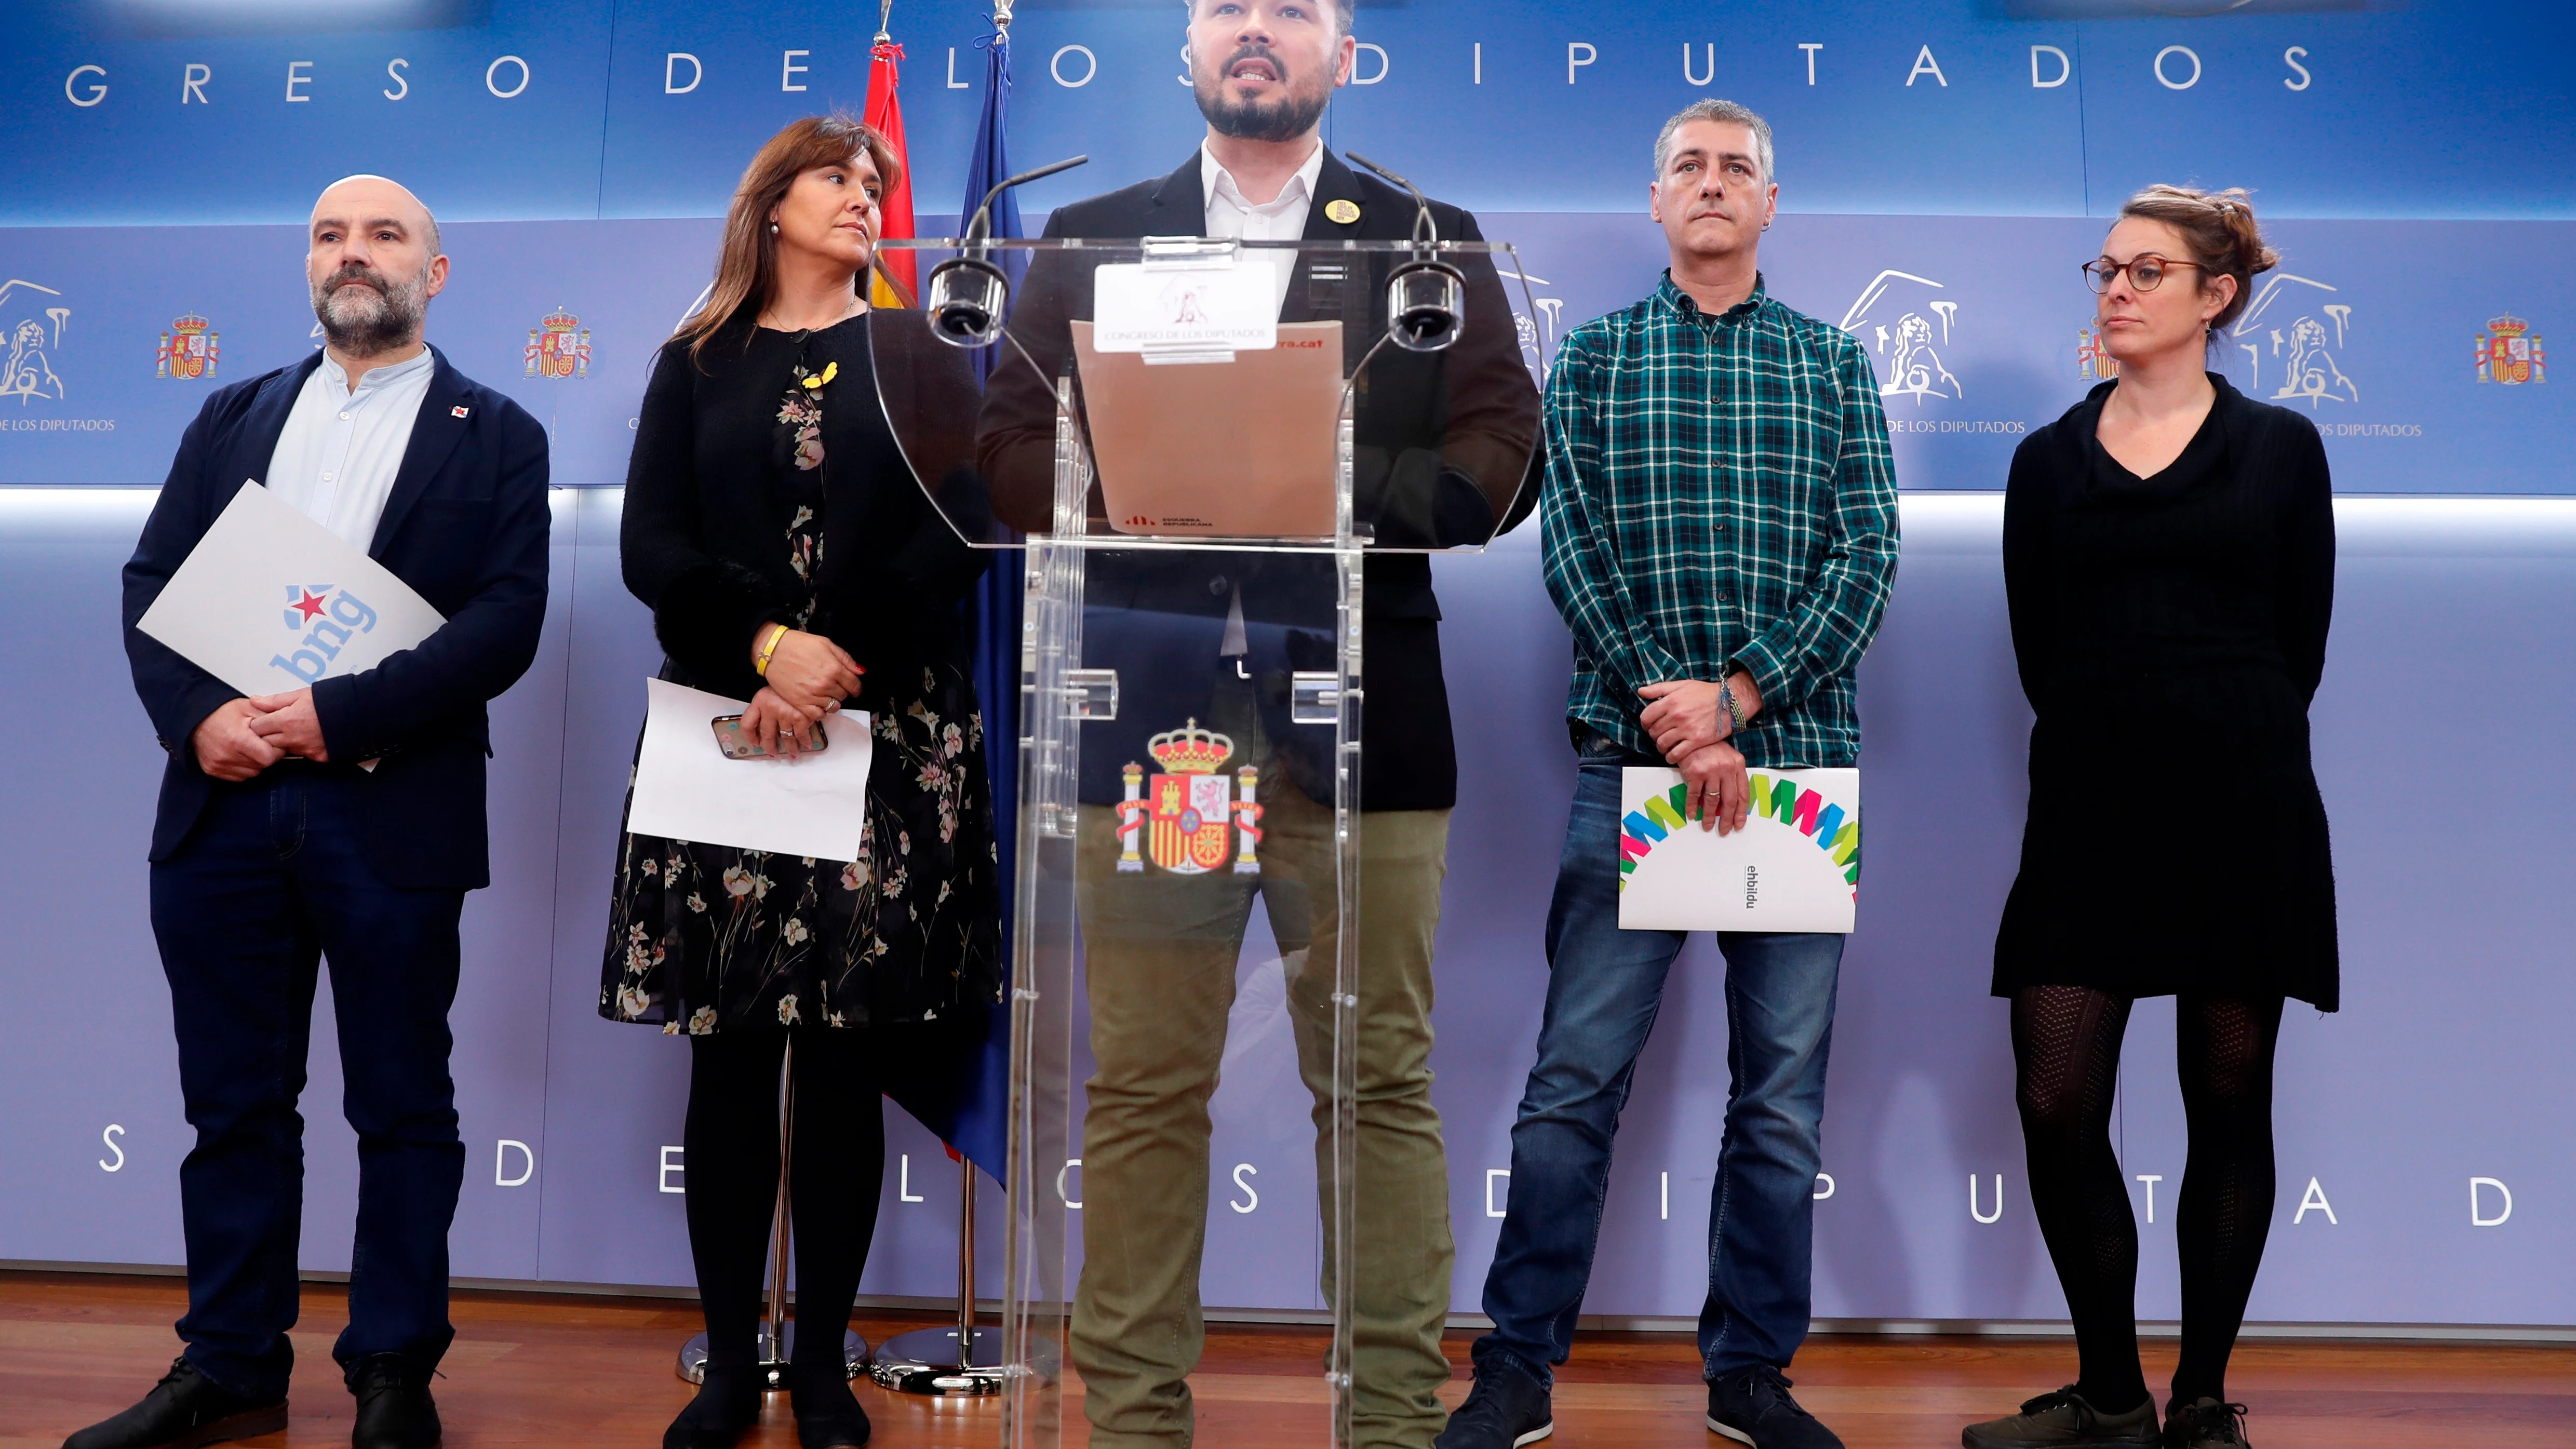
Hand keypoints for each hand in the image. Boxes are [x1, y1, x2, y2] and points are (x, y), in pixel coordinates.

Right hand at [190, 698, 285, 781]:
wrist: (195, 718)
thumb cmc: (223, 712)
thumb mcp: (250, 708)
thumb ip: (271, 718)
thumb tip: (288, 727)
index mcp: (238, 740)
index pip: (269, 757)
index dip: (276, 750)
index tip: (273, 741)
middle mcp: (226, 755)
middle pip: (262, 766)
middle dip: (266, 755)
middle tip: (260, 742)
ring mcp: (218, 765)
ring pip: (252, 773)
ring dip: (255, 762)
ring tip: (248, 747)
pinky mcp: (212, 770)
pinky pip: (238, 776)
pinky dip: (243, 767)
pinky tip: (239, 754)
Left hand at [244, 689, 328, 763]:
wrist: (360, 711)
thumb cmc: (332, 700)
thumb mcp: (301, 694)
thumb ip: (275, 701)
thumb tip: (255, 701)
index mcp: (286, 720)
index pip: (257, 727)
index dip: (259, 723)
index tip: (265, 720)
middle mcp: (294, 738)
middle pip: (267, 742)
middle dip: (270, 734)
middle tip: (281, 725)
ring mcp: (307, 750)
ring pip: (285, 749)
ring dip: (287, 742)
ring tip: (300, 729)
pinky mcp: (319, 757)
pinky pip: (305, 755)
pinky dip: (305, 747)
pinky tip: (313, 737)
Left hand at [741, 686, 823, 757]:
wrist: (807, 670)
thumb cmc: (790, 678)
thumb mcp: (772, 687)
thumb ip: (766, 703)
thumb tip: (765, 722)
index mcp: (760, 700)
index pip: (747, 723)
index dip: (750, 736)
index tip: (754, 742)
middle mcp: (771, 709)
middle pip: (766, 735)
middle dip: (770, 747)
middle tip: (772, 752)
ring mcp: (786, 715)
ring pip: (786, 738)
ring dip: (790, 748)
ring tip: (793, 753)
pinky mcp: (801, 718)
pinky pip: (801, 735)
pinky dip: (805, 742)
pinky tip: (806, 744)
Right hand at [756, 627, 862, 716]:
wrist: (773, 650)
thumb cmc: (798, 645)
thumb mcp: (826, 644)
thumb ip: (846, 659)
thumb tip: (860, 671)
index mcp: (834, 668)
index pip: (854, 685)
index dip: (856, 687)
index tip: (854, 688)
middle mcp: (825, 684)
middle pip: (844, 695)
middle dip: (842, 691)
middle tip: (834, 686)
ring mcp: (812, 695)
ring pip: (833, 707)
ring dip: (832, 701)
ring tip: (825, 694)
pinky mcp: (800, 703)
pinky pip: (818, 715)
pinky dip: (821, 712)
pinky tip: (818, 704)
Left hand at [1638, 674, 1758, 762]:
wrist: (1730, 702)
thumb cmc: (1705, 692)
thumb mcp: (1682, 685)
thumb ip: (1659, 688)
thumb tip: (1640, 692)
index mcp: (1671, 701)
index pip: (1646, 717)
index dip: (1645, 723)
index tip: (1649, 725)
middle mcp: (1676, 715)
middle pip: (1654, 732)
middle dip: (1654, 735)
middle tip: (1659, 735)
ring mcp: (1686, 729)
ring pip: (1662, 744)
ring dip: (1661, 747)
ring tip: (1665, 745)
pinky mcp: (1696, 741)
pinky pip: (1676, 754)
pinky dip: (1670, 757)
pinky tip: (1672, 755)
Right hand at [1673, 739, 1750, 834]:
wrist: (1693, 734)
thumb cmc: (1710, 747)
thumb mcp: (1727, 758)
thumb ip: (1731, 777)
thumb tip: (1730, 804)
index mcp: (1738, 765)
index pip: (1743, 793)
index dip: (1742, 812)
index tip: (1739, 824)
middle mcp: (1727, 768)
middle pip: (1730, 800)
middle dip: (1728, 819)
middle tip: (1724, 831)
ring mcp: (1711, 770)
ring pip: (1713, 800)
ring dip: (1710, 817)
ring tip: (1708, 826)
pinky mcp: (1696, 772)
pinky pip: (1695, 795)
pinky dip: (1693, 807)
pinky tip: (1693, 814)